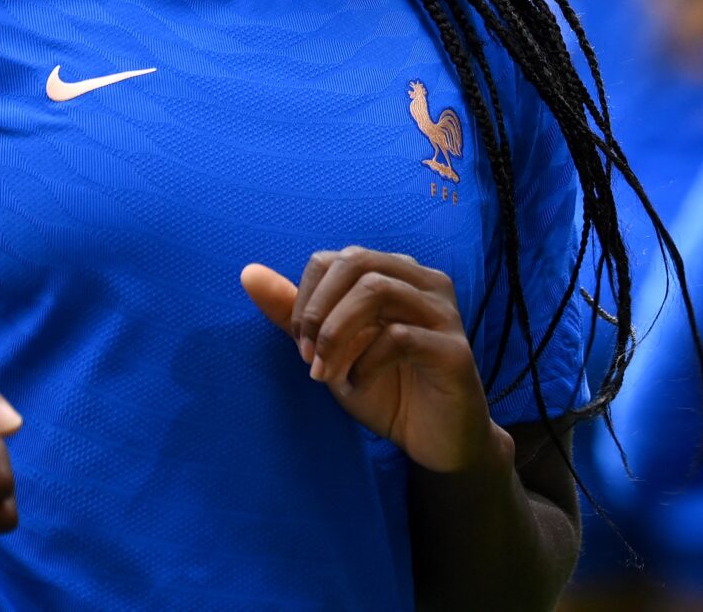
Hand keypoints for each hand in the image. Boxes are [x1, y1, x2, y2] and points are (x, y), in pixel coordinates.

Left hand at [241, 249, 510, 475]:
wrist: (437, 442)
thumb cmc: (387, 389)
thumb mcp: (331, 351)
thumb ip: (295, 315)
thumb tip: (249, 273)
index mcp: (396, 275)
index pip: (337, 259)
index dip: (306, 298)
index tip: (299, 344)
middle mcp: (424, 283)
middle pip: (356, 262)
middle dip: (318, 309)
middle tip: (307, 356)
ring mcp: (443, 314)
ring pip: (377, 289)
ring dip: (337, 332)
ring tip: (325, 372)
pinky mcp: (454, 351)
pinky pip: (399, 337)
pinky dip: (364, 361)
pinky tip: (357, 385)